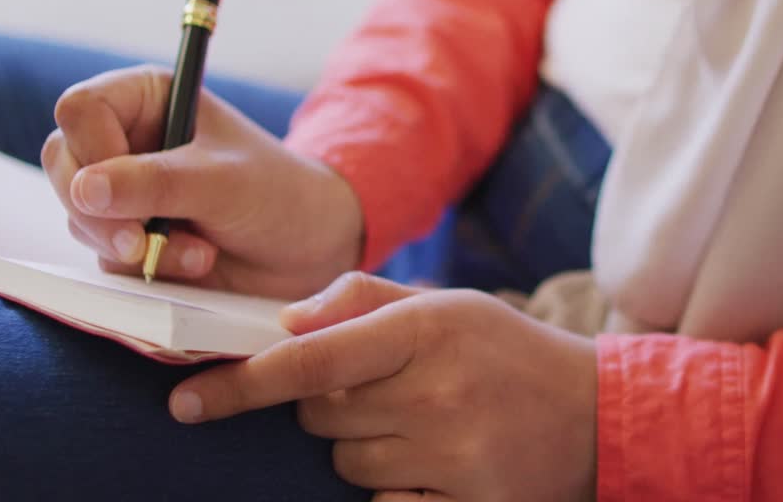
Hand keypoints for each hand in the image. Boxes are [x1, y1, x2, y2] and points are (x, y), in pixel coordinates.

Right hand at [41, 65, 362, 299]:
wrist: (308, 249)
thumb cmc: (277, 194)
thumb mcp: (223, 182)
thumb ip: (156, 182)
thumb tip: (84, 189)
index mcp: (147, 99)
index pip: (80, 110)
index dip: (91, 151)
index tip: (119, 190)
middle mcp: (125, 140)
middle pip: (63, 164)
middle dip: (101, 213)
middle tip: (140, 242)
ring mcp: (123, 192)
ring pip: (81, 218)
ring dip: (134, 247)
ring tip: (200, 251)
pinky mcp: (128, 238)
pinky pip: (105, 258)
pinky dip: (146, 269)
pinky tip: (197, 263)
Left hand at [169, 273, 597, 501]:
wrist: (596, 415)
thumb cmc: (507, 350)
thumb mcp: (445, 303)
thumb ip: (362, 299)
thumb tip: (286, 321)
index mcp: (427, 331)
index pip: (308, 361)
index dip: (239, 384)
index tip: (185, 400)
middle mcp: (435, 394)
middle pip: (317, 416)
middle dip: (324, 404)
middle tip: (378, 389)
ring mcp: (451, 457)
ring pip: (344, 460)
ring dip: (359, 444)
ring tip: (418, 423)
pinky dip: (389, 485)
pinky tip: (431, 462)